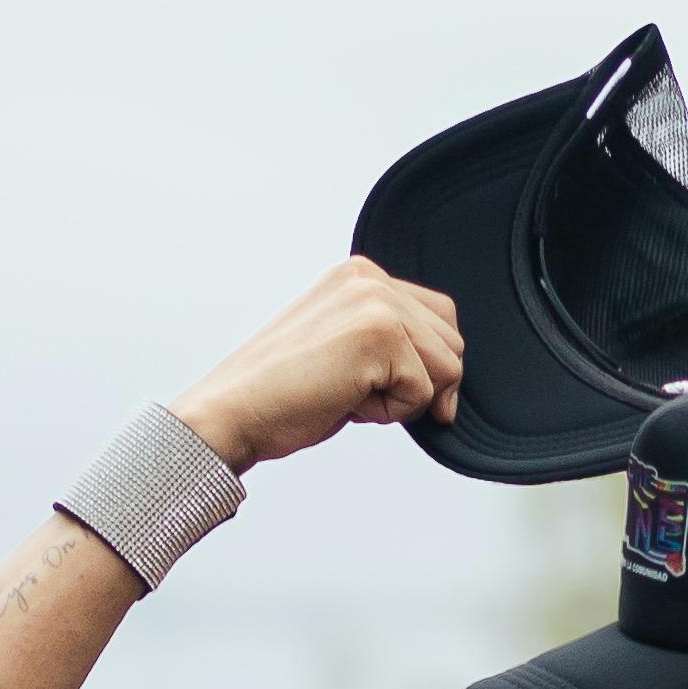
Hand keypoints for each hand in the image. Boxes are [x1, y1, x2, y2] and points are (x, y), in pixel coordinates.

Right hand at [172, 260, 463, 474]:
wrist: (234, 412)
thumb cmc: (284, 393)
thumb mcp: (346, 350)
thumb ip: (392, 342)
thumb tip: (451, 376)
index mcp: (361, 275)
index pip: (441, 318)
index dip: (426, 367)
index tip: (376, 386)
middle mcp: (370, 277)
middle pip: (453, 344)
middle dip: (418, 385)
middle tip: (355, 391)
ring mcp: (376, 301)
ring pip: (446, 370)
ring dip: (402, 400)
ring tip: (347, 392)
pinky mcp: (380, 333)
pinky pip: (423, 393)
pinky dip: (389, 413)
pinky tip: (343, 400)